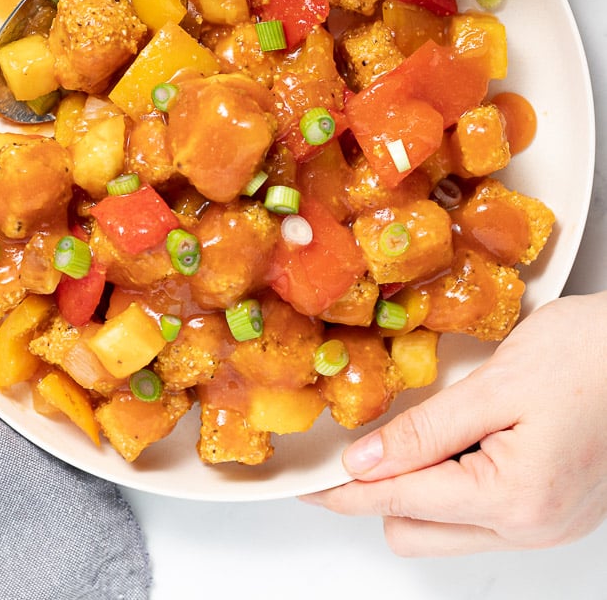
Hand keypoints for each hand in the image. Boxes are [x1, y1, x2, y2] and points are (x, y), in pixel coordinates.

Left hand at [301, 291, 606, 554]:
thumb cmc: (590, 355)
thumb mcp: (497, 384)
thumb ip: (426, 429)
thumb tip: (364, 462)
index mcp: (516, 498)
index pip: (401, 502)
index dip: (346, 491)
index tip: (308, 484)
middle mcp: (533, 527)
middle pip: (418, 530)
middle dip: (382, 490)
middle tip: (363, 440)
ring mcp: (548, 523)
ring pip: (449, 529)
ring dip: (420, 488)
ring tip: (422, 431)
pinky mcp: (556, 509)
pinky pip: (483, 514)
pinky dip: (456, 484)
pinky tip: (458, 441)